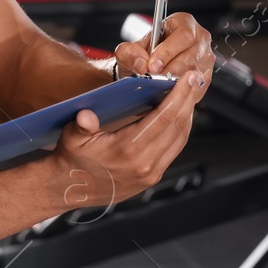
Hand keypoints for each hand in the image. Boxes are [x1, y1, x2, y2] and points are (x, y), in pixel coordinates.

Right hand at [50, 69, 201, 208]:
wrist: (73, 188)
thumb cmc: (73, 159)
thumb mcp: (72, 138)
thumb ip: (81, 125)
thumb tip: (85, 115)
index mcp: (128, 151)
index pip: (163, 118)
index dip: (179, 96)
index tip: (188, 78)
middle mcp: (145, 164)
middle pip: (177, 127)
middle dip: (188, 100)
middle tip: (196, 78)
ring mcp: (152, 173)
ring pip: (180, 139)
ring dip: (187, 114)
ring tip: (190, 92)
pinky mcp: (153, 177)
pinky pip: (174, 149)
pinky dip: (180, 129)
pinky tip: (180, 114)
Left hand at [114, 12, 213, 100]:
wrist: (145, 70)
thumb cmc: (142, 55)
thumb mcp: (128, 51)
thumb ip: (130, 53)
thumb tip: (142, 63)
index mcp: (183, 22)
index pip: (183, 35)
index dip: (168, 52)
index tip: (153, 66)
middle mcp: (199, 38)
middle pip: (191, 56)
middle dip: (171, 71)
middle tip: (155, 80)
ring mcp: (205, 58)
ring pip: (195, 73)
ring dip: (176, 83)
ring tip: (159, 87)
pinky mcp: (205, 76)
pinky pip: (198, 86)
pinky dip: (182, 92)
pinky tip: (169, 92)